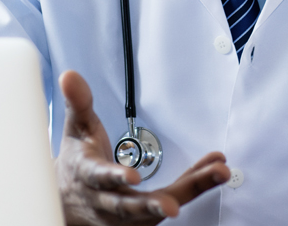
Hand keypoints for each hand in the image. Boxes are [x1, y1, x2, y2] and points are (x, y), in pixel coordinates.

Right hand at [55, 70, 230, 224]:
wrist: (69, 200)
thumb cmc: (77, 163)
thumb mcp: (76, 130)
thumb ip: (79, 103)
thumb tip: (70, 76)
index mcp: (88, 176)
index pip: (100, 178)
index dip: (116, 178)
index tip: (133, 177)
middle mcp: (107, 201)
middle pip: (132, 205)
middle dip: (155, 205)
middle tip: (174, 206)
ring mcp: (127, 214)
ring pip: (160, 204)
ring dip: (192, 190)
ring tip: (218, 173)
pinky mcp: (146, 216)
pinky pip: (175, 197)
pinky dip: (196, 183)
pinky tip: (215, 168)